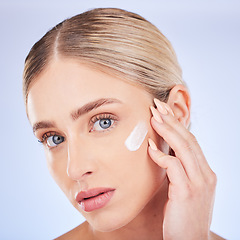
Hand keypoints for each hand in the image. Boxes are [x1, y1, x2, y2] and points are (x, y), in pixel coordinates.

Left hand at [148, 99, 216, 239]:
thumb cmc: (183, 215)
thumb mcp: (184, 188)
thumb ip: (179, 170)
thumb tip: (165, 152)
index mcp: (205, 172)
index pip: (191, 141)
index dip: (177, 124)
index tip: (164, 111)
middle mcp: (205, 174)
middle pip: (188, 139)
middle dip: (171, 120)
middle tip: (157, 106)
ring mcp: (198, 183)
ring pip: (183, 148)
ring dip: (167, 131)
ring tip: (153, 117)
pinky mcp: (187, 193)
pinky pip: (174, 167)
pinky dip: (161, 156)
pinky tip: (149, 148)